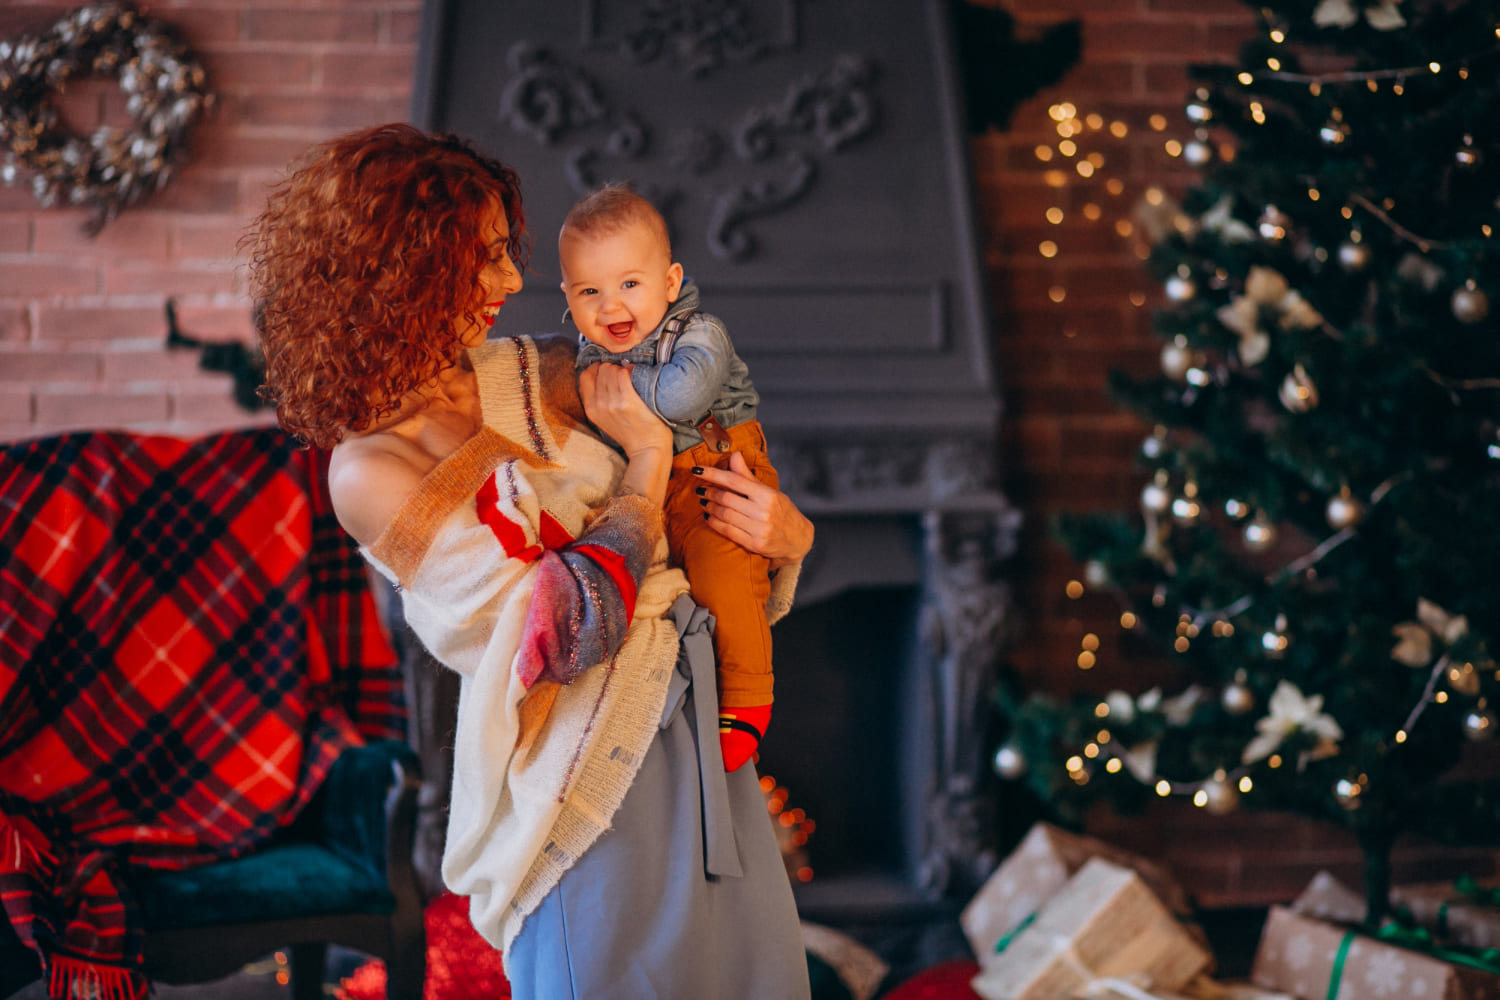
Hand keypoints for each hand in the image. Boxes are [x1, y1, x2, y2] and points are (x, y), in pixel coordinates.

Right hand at [579, 363, 671, 505]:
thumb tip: (599, 372)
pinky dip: (631, 370)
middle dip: (612, 368)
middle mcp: (599, 405)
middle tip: (623, 374)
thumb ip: (597, 399)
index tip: (608, 370)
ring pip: (612, 369)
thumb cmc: (629, 432)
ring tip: (631, 376)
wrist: (647, 449)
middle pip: (601, 369)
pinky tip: (637, 375)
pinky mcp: (628, 401)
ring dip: (622, 369)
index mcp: (590, 409)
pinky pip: (625, 374)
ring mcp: (612, 404)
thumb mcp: (604, 419)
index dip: (597, 368)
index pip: (585, 375)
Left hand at [696, 451, 812, 568]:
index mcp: (768, 495)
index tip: (697, 470)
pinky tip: (708, 516)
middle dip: (709, 492)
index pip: (734, 480)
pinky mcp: (755, 544)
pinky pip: (727, 531)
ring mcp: (759, 529)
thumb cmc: (782, 511)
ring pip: (724, 515)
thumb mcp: (769, 492)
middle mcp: (764, 511)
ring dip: (709, 506)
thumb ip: (748, 476)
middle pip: (727, 498)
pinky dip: (714, 522)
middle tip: (700, 488)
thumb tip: (734, 454)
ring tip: (703, 501)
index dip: (713, 474)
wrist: (798, 539)